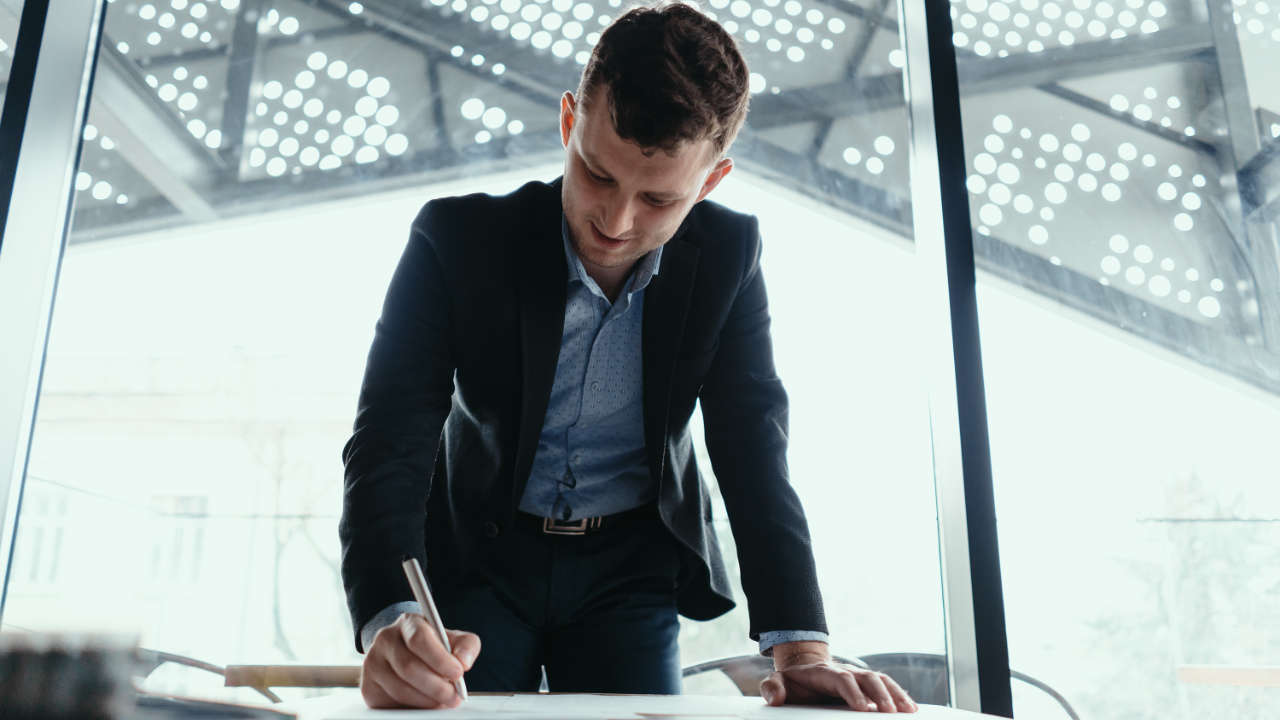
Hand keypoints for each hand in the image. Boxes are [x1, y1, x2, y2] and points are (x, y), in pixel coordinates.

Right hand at [360, 612, 479, 708]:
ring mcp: (373, 663)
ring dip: (426, 700)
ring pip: (400, 689)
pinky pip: (391, 703)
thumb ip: (466, 646)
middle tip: (454, 696)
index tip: (458, 673)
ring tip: (442, 701)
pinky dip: (412, 707)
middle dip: (436, 686)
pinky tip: (424, 703)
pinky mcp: (368, 687)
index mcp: (408, 623)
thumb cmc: (434, 646)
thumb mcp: (454, 639)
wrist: (406, 651)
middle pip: (409, 667)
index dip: (439, 659)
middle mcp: (385, 639)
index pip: (419, 639)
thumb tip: (463, 662)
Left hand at [761, 641, 917, 712]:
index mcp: (824, 673)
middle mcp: (845, 671)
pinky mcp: (866, 684)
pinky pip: (886, 686)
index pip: (842, 679)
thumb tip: (776, 698)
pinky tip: (910, 709)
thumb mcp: (777, 682)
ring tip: (908, 711)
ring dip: (895, 694)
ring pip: (881, 680)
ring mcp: (858, 676)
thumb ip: (772, 688)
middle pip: (867, 678)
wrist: (804, 668)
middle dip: (880, 694)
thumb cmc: (793, 681)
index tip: (862, 709)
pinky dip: (899, 695)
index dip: (852, 692)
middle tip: (889, 712)